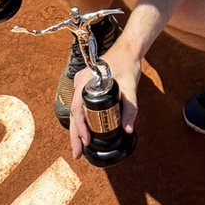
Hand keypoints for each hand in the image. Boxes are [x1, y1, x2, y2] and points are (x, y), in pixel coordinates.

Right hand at [69, 36, 140, 159]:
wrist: (128, 51)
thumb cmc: (127, 65)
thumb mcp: (130, 89)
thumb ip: (130, 110)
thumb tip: (127, 130)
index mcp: (85, 81)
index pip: (78, 109)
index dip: (80, 128)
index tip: (86, 142)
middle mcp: (79, 82)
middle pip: (74, 113)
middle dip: (75, 135)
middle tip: (77, 154)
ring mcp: (81, 83)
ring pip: (76, 110)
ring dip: (77, 129)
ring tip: (79, 147)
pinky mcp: (85, 85)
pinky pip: (80, 105)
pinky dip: (81, 119)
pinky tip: (84, 131)